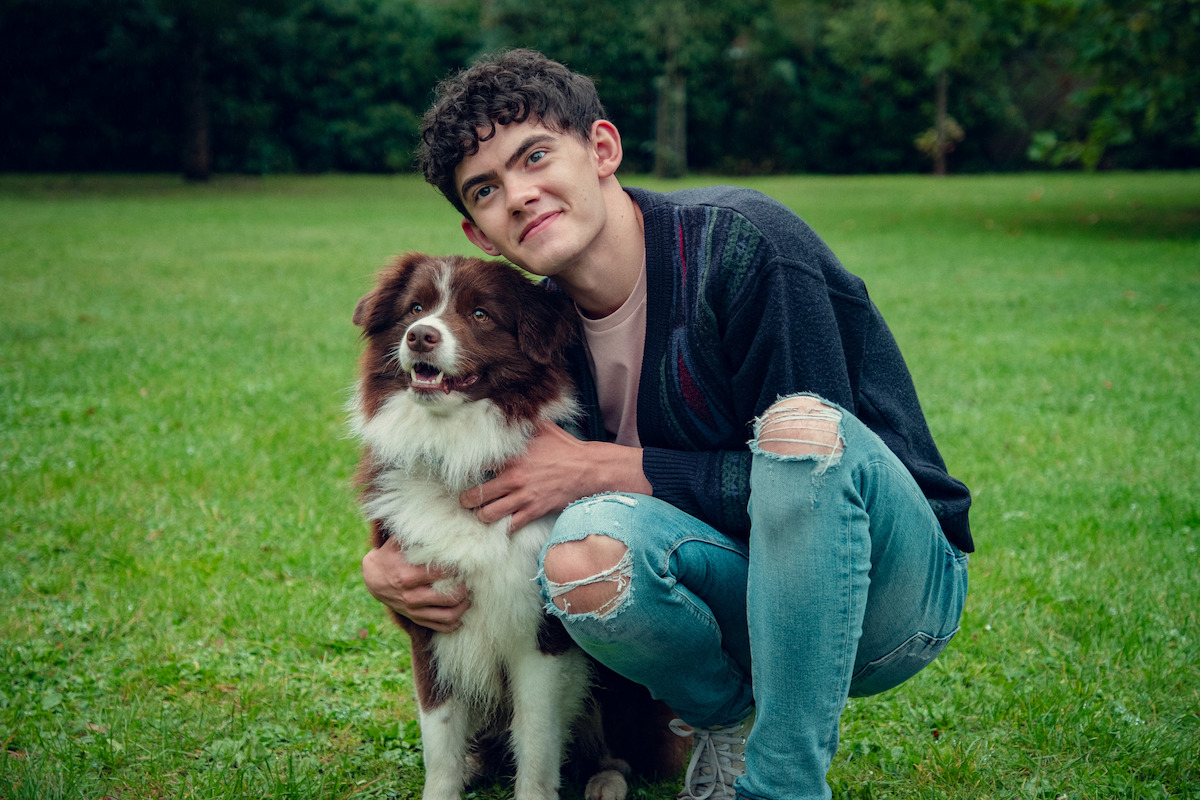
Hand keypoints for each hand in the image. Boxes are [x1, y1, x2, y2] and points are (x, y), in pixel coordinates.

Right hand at [361, 537, 469, 632]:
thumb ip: (414, 535)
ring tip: (469, 598)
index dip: (457, 568)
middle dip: (464, 589)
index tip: (467, 563)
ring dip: (463, 608)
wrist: (373, 579)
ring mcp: (414, 610)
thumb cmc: (389, 556)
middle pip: (448, 597)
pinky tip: (461, 615)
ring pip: (447, 615)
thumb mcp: (396, 543)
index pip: (440, 573)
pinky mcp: (415, 618)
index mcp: (407, 575)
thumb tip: (436, 523)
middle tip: (471, 581)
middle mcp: (411, 595)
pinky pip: (439, 627)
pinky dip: (454, 623)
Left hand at [460, 420, 650, 530]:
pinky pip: (511, 526)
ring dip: (481, 515)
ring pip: (489, 514)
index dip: (465, 470)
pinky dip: (503, 527)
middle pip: (476, 495)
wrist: (588, 469)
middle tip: (465, 500)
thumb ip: (523, 422)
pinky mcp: (535, 511)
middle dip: (467, 499)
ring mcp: (524, 497)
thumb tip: (510, 408)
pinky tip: (501, 524)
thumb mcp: (543, 428)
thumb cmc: (566, 447)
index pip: (476, 465)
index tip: (460, 473)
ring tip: (480, 513)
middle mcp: (514, 478)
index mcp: (512, 457)